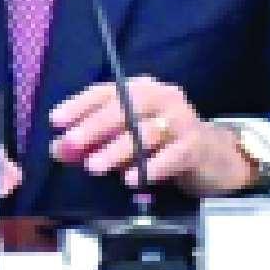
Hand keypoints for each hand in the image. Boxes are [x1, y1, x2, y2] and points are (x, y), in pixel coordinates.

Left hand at [48, 77, 257, 195]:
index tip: (56, 121)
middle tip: (70, 145)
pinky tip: (132, 179)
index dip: (79, 105)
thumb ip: (90, 143)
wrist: (213, 157)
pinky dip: (151, 167)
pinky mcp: (197, 144)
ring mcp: (182, 119)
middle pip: (125, 108)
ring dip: (117, 150)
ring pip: (146, 132)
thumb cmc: (160, 145)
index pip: (105, 92)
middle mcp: (162, 97)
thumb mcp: (122, 140)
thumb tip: (59, 149)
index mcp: (139, 90)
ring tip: (94, 167)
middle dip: (93, 127)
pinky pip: (173, 155)